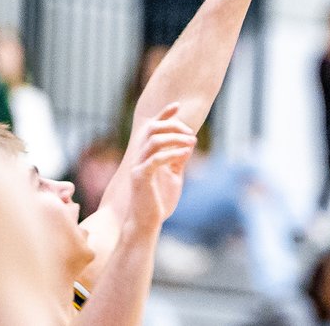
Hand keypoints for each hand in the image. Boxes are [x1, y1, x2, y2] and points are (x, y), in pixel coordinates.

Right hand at [127, 104, 195, 232]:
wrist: (146, 223)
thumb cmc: (158, 201)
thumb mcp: (173, 176)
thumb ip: (177, 159)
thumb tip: (188, 144)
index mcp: (146, 155)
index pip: (152, 127)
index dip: (163, 114)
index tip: (177, 105)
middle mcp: (139, 157)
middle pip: (152, 129)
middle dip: (173, 126)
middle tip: (191, 134)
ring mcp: (138, 166)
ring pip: (154, 141)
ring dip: (175, 138)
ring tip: (191, 142)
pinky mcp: (141, 178)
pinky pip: (156, 160)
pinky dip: (172, 154)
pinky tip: (185, 153)